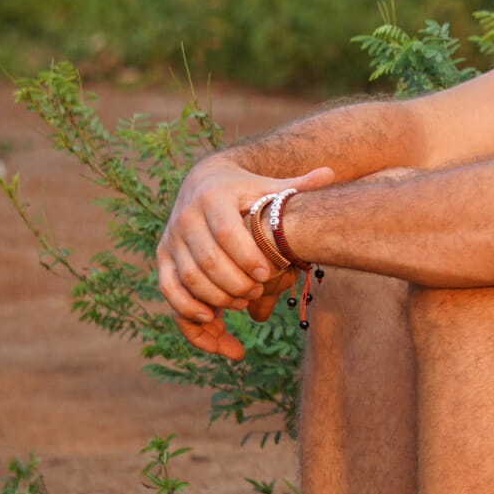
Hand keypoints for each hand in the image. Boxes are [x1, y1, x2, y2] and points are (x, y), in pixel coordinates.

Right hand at [157, 154, 334, 359]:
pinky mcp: (163, 256)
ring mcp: (172, 238)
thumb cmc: (246, 190)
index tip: (268, 275)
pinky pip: (169, 288)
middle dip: (236, 283)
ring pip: (189, 278)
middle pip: (208, 261)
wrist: (203, 182)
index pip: (227, 232)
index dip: (247, 257)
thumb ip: (297, 185)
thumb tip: (331, 173)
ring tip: (244, 303)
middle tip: (259, 292)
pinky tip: (212, 320)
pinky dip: (187, 307)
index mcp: (214, 199)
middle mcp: (186, 218)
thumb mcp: (268, 185)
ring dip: (217, 298)